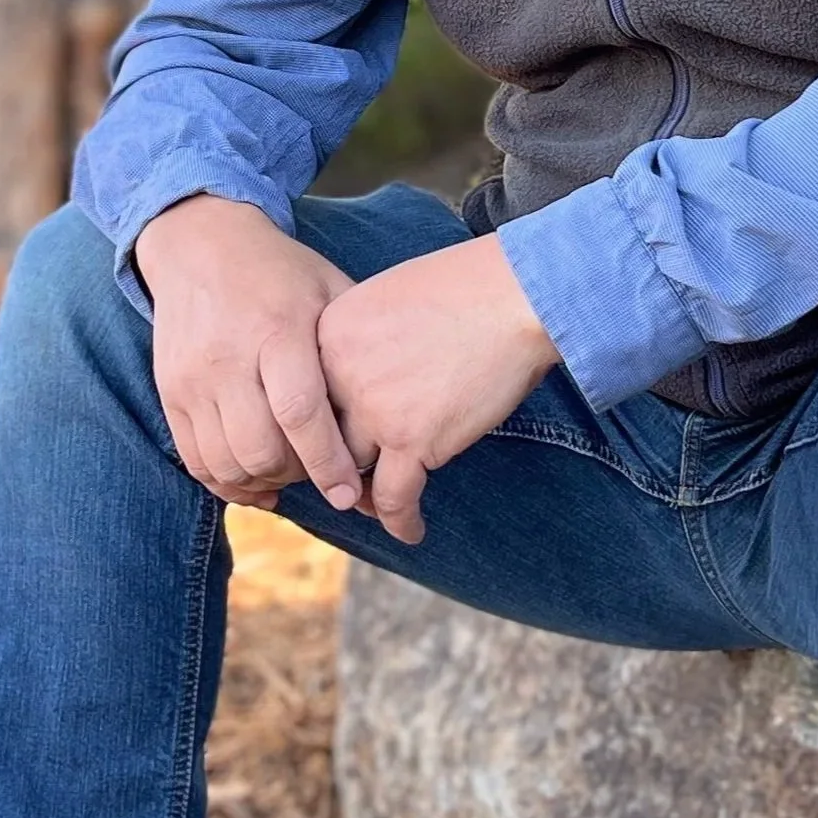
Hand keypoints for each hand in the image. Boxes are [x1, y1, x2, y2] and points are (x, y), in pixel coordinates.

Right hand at [137, 196, 362, 512]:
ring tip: (289, 472)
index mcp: (278, 329)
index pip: (300, 413)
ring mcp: (193, 378)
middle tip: (321, 473)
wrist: (200, 244)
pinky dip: (227, 482)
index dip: (327, 461)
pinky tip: (255, 479)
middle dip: (297, 476)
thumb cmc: (279, 272)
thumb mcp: (326, 288)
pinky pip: (195, 460)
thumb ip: (356, 341)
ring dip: (263, 482)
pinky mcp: (171, 392)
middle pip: (260, 448)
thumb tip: (396, 401)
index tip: (350, 493)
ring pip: (226, 463)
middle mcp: (229, 357)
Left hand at [316, 233, 557, 545]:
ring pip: (352, 470)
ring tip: (376, 509)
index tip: (331, 440)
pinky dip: (401, 520)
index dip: (322, 421)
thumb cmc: (465, 287)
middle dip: (335, 461)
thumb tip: (361, 379)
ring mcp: (373, 409)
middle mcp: (338, 372)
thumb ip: (361, 340)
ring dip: (366, 494)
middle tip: (348, 483)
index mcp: (328, 331)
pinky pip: (394, 497)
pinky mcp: (411, 440)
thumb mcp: (386, 297)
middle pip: (324, 434)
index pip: (306, 393)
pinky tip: (410, 529)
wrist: (510, 294)